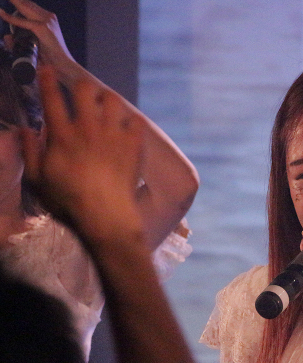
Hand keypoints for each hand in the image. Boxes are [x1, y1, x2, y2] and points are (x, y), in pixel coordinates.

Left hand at [0, 0, 73, 67]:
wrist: (64, 65)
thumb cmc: (52, 58)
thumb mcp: (38, 44)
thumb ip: (22, 40)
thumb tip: (7, 37)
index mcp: (49, 19)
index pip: (29, 5)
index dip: (19, 2)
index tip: (12, 2)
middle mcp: (49, 17)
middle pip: (26, 3)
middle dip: (15, 0)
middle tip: (8, 0)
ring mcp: (46, 21)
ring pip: (23, 6)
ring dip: (13, 1)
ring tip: (3, 5)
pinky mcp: (41, 28)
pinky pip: (21, 21)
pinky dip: (9, 18)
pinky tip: (1, 13)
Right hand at [21, 66, 145, 243]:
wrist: (105, 213)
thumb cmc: (68, 199)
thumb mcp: (38, 179)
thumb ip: (30, 151)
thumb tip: (24, 129)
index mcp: (62, 135)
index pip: (52, 99)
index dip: (47, 80)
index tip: (47, 68)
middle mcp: (88, 127)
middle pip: (85, 90)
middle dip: (83, 86)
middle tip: (83, 94)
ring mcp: (113, 134)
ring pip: (113, 99)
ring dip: (108, 100)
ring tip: (106, 108)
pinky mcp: (133, 143)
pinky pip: (136, 120)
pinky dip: (131, 121)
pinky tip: (127, 128)